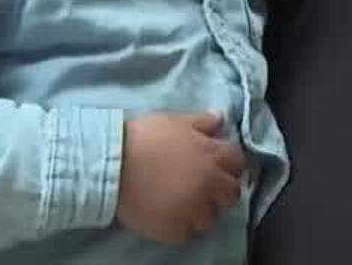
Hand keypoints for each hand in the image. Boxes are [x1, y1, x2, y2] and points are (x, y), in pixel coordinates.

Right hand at [116, 111, 244, 242]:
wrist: (114, 164)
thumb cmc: (145, 137)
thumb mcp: (176, 121)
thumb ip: (202, 122)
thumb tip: (221, 119)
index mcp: (213, 155)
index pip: (237, 162)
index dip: (228, 164)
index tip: (217, 166)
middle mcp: (211, 183)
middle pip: (231, 193)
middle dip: (222, 190)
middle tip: (205, 188)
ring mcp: (195, 208)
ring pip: (212, 217)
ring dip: (204, 211)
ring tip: (186, 206)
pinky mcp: (177, 228)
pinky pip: (189, 233)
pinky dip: (184, 226)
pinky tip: (171, 217)